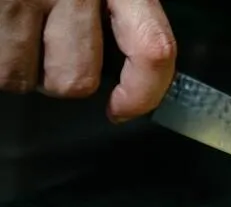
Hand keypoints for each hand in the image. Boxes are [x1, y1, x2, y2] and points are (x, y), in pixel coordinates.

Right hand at [0, 0, 176, 121]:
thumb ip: (126, 7)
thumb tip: (139, 66)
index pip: (152, 49)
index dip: (143, 93)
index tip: (122, 109)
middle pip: (75, 79)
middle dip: (57, 75)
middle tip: (46, 43)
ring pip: (20, 75)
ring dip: (15, 62)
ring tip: (11, 24)